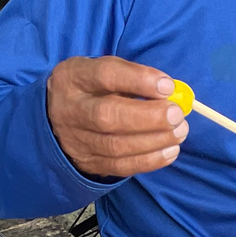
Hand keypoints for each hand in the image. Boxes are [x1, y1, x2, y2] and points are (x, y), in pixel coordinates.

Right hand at [46, 56, 188, 180]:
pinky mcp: (88, 163)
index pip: (106, 75)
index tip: (168, 86)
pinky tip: (170, 151)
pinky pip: (120, 166)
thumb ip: (132, 77)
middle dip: (149, 117)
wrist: (56, 117)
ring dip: (154, 141)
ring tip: (179, 132)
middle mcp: (71, 109)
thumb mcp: (102, 70)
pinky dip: (149, 161)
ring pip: (116, 146)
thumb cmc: (91, 88)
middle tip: (177, 115)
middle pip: (108, 116)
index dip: (139, 81)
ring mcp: (77, 140)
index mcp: (74, 77)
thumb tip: (170, 91)